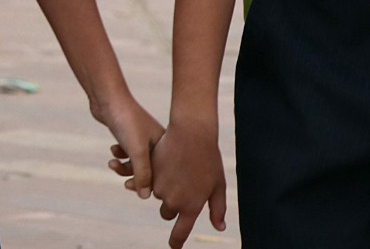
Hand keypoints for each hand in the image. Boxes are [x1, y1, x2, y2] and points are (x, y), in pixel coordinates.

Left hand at [93, 93, 164, 198]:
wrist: (109, 98)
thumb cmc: (127, 122)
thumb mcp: (137, 151)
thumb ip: (142, 175)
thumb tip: (145, 197)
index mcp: (166, 145)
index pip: (163, 174)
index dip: (150, 185)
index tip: (131, 186)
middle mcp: (158, 141)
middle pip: (151, 170)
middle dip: (136, 177)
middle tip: (125, 184)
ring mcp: (145, 137)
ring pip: (138, 163)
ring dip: (124, 167)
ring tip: (112, 163)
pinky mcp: (131, 134)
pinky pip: (130, 153)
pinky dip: (120, 156)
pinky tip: (113, 150)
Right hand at [151, 121, 227, 248]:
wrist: (191, 132)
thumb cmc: (209, 159)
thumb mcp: (218, 185)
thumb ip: (218, 209)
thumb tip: (219, 228)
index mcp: (191, 207)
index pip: (179, 234)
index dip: (176, 243)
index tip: (174, 246)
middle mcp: (173, 201)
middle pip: (167, 213)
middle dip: (172, 205)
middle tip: (183, 186)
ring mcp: (159, 187)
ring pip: (158, 195)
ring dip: (165, 188)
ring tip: (178, 168)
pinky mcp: (150, 173)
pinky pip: (150, 181)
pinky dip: (157, 175)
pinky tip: (168, 161)